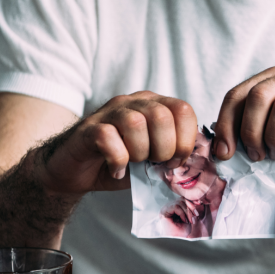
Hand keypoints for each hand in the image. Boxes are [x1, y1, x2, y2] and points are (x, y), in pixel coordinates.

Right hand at [36, 91, 198, 195]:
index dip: (186, 140)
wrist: (75, 170)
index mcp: (154, 106)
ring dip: (139, 153)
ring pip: (135, 123)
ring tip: (133, 164)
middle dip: (164, 149)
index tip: (177, 162)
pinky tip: (116, 170)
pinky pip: (108, 138)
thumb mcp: (153, 160)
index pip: (184, 110)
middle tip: (154, 164)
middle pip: (161, 116)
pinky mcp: (89, 128)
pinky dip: (117, 160)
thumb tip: (199, 164)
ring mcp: (109, 113)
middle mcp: (133, 103)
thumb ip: (174, 156)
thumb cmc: (119, 163)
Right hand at [161, 199, 201, 236]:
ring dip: (188, 211)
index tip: (199, 204)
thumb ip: (192, 209)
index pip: (184, 199)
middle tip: (196, 215)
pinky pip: (176, 207)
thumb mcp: (190, 218)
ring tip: (190, 220)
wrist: (176, 241)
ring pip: (180, 202)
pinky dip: (182, 213)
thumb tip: (198, 201)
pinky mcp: (164, 211)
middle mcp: (170, 206)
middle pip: (182, 199)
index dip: (192, 201)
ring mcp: (167, 208)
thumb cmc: (183, 231)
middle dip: (191, 207)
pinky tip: (184, 221)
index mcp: (176, 207)